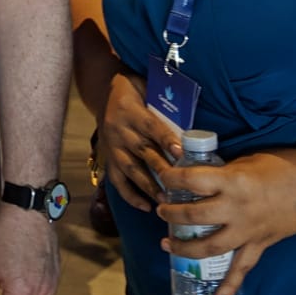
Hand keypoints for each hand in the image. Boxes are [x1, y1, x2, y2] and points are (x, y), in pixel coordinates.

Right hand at [99, 70, 182, 210]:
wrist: (103, 90)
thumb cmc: (134, 90)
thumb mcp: (147, 88)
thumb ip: (165, 106)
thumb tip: (192, 125)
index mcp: (129, 109)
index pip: (151, 125)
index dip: (167, 139)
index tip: (182, 153)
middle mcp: (118, 128)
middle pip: (142, 150)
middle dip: (161, 168)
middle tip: (179, 184)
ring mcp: (111, 145)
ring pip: (130, 168)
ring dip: (148, 185)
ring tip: (165, 201)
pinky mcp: (107, 157)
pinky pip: (116, 179)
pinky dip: (129, 195)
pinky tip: (145, 206)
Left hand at [157, 147, 295, 294]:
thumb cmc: (281, 165)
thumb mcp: (246, 161)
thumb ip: (222, 171)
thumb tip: (196, 176)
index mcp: (232, 182)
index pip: (191, 181)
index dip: (171, 178)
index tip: (162, 176)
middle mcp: (236, 209)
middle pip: (194, 215)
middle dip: (171, 214)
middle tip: (160, 209)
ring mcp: (248, 230)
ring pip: (210, 246)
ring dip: (185, 249)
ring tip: (166, 245)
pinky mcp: (260, 244)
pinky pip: (243, 269)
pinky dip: (230, 286)